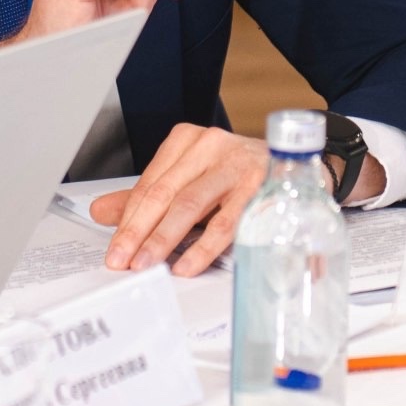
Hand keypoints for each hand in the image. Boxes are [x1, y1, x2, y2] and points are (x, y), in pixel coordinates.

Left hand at [87, 123, 385, 276]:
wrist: (302, 169)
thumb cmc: (241, 176)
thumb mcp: (193, 181)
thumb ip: (148, 197)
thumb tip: (102, 213)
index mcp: (189, 141)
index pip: (149, 183)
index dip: (128, 219)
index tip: (114, 248)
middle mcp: (211, 146)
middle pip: (164, 192)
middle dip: (138, 231)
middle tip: (122, 260)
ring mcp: (238, 166)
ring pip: (191, 204)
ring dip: (165, 239)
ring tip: (147, 263)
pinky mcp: (262, 188)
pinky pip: (226, 222)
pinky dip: (204, 247)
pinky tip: (187, 264)